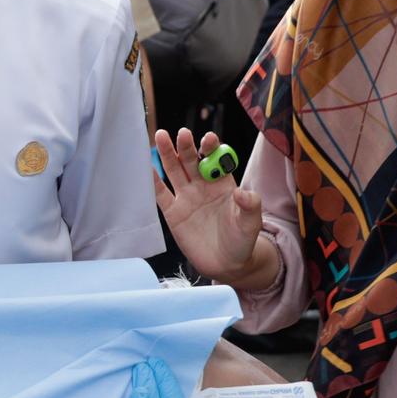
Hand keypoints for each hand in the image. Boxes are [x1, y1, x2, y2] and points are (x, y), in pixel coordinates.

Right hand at [154, 128, 265, 285]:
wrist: (225, 263)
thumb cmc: (242, 240)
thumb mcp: (251, 222)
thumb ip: (250, 205)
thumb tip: (243, 192)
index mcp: (222, 183)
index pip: (215, 159)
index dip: (211, 148)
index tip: (208, 138)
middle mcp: (202, 186)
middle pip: (192, 161)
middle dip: (186, 146)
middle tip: (181, 133)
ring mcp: (186, 198)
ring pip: (174, 171)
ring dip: (168, 154)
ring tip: (160, 136)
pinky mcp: (172, 213)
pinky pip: (160, 194)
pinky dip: (152, 181)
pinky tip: (146, 167)